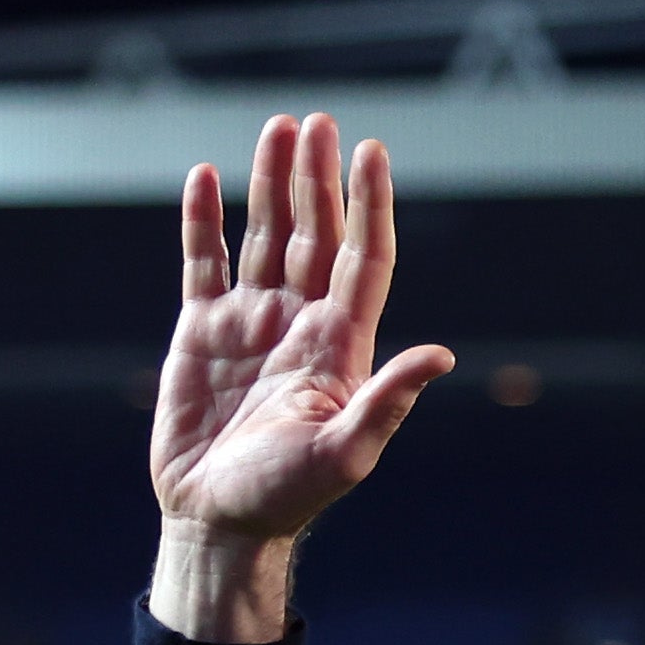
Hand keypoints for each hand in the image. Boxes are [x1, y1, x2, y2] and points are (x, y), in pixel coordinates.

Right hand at [148, 115, 454, 642]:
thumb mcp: (345, 454)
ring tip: (278, 129)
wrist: (218, 523)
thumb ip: (387, 402)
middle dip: (318, 179)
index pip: (362, 258)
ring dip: (271, 184)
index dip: (368, 205)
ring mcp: (251, 323)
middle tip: (319, 122)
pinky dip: (204, 220)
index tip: (371, 151)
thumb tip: (441, 355)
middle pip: (315, 234)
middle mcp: (300, 323)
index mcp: (340, 346)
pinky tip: (206, 177)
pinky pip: (205, 262)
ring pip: (265, 236)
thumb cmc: (285, 498)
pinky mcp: (203, 332)